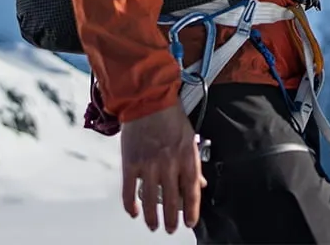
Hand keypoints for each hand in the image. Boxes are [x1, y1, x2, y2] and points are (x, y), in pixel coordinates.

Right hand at [120, 103, 204, 232]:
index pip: (192, 189)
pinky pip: (129, 191)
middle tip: (171, 229)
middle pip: (172, 200)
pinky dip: (130, 205)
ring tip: (154, 226)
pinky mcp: (130, 163)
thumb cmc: (170, 116)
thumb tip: (200, 184)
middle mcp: (168, 162)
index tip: (191, 222)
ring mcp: (148, 164)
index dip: (192, 210)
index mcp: (186, 155)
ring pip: (150, 200)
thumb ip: (193, 162)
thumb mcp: (189, 137)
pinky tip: (134, 213)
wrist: (148, 100)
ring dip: (152, 218)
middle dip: (172, 219)